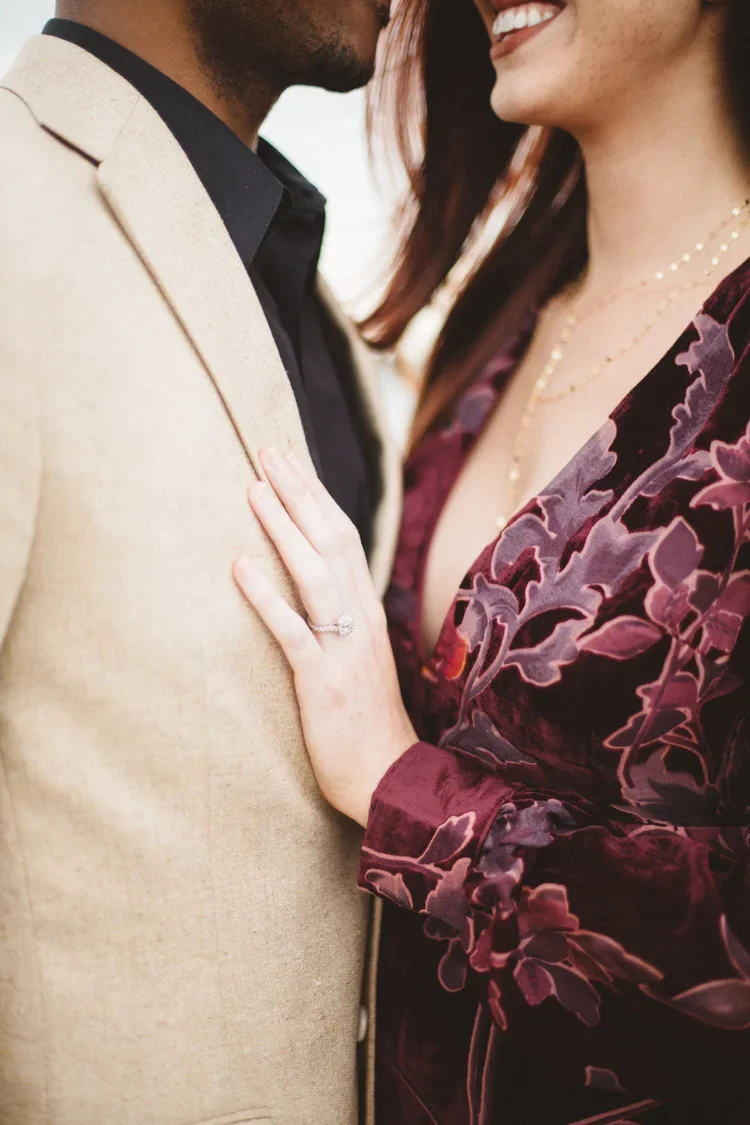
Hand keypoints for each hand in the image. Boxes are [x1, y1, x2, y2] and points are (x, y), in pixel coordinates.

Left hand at [233, 448, 417, 826]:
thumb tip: (316, 583)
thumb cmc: (366, 720)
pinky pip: (294, 632)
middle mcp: (361, 619)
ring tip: (253, 489)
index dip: (318, 496)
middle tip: (270, 450)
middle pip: (333, 541)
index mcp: (368, 611)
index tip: (293, 460)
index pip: (346, 539)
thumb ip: (343, 617)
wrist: (387, 778)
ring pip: (316, 574)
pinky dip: (266, 597)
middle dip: (300, 492)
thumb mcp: (359, 657)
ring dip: (283, 528)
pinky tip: (240, 568)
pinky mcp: (323, 681)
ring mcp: (345, 649)